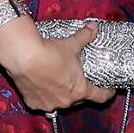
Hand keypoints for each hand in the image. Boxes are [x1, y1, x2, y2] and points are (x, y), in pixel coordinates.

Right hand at [0, 19, 116, 112]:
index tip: (109, 90)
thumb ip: (85, 36)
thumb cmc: (51, 52)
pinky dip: (44, 96)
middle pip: (78, 99)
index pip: (100, 97)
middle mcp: (66, 102)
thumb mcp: (72, 44)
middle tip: (78, 79)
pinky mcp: (33, 104)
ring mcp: (49, 105)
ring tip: (58, 81)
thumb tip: (94, 26)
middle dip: (80, 91)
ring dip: (61, 94)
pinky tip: (42, 85)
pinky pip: (43, 102)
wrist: (24, 57)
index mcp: (80, 90)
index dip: (107, 93)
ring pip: (59, 102)